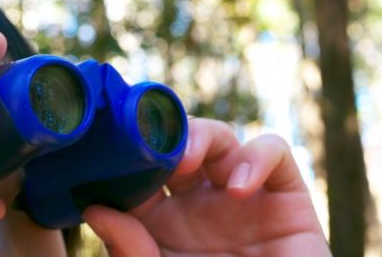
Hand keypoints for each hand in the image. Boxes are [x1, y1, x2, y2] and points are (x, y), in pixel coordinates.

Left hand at [84, 118, 330, 255]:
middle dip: (162, 137)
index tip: (108, 152)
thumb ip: (132, 252)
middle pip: (177, 146)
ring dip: (200, 136)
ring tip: (185, 160)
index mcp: (164, 225)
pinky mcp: (286, 197)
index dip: (126, 157)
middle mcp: (201, 205)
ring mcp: (243, 197)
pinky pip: (275, 152)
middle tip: (146, 148)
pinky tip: (239, 188)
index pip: (141, 174)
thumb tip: (95, 209)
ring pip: (220, 138)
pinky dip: (258, 157)